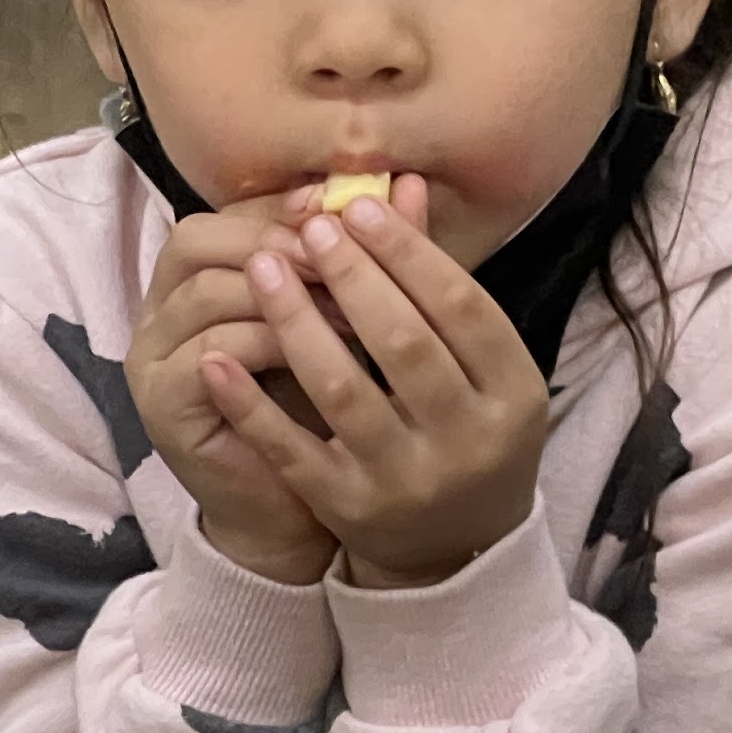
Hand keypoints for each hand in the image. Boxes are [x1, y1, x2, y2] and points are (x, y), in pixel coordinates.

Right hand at [127, 198, 339, 584]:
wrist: (293, 507)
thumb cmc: (324, 408)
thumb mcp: (348, 322)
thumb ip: (371, 254)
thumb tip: (411, 182)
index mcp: (200, 279)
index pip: (227, 215)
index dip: (286, 208)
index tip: (349, 209)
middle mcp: (162, 311)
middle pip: (199, 240)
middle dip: (279, 241)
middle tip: (346, 252)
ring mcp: (153, 358)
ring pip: (206, 292)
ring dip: (284, 292)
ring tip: (349, 303)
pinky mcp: (163, 405)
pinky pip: (209, 353)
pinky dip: (270, 342)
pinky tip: (326, 350)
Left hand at [199, 180, 546, 591]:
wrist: (456, 549)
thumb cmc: (467, 432)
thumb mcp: (475, 365)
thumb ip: (433, 279)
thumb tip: (400, 184)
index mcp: (513, 396)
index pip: (462, 309)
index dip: (409, 253)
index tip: (357, 209)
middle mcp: (467, 441)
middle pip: (404, 343)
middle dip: (351, 277)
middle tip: (308, 230)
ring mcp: (407, 480)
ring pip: (345, 391)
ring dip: (297, 323)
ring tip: (262, 268)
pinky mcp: (350, 510)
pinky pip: (292, 451)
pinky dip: (252, 404)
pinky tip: (217, 358)